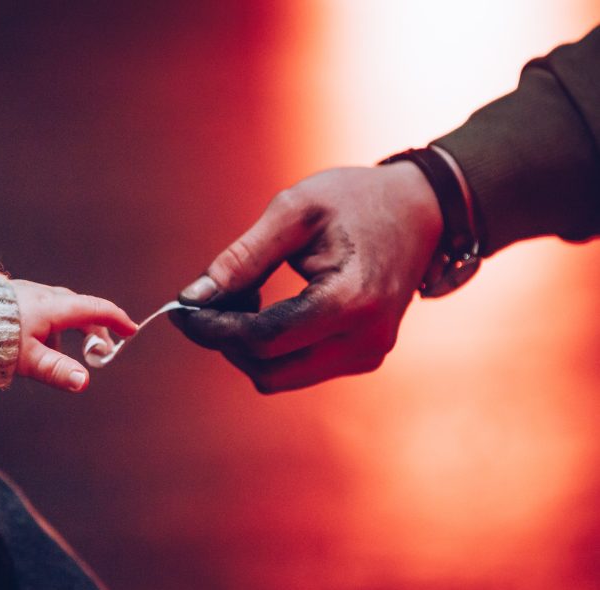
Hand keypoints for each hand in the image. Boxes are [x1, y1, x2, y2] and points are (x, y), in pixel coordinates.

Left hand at [10, 280, 136, 391]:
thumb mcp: (28, 358)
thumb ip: (57, 370)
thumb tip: (84, 382)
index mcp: (52, 306)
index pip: (94, 308)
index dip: (115, 319)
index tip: (131, 329)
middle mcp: (42, 296)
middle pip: (78, 308)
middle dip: (93, 329)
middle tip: (100, 351)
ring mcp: (25, 296)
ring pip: (58, 310)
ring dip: (68, 331)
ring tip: (60, 355)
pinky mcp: (11, 301)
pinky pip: (40, 311)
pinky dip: (49, 328)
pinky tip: (36, 345)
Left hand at [173, 163, 442, 392]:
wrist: (420, 210)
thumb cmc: (355, 200)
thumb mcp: (293, 211)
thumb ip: (241, 259)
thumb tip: (191, 299)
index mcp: (351, 300)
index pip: (263, 338)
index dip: (214, 328)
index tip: (181, 310)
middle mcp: (364, 340)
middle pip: (267, 369)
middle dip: (226, 340)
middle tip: (208, 301)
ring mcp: (367, 355)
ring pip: (278, 377)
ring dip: (246, 347)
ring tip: (243, 297)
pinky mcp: (363, 358)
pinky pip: (297, 370)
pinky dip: (270, 348)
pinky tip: (267, 309)